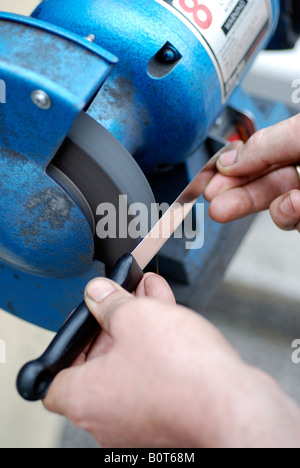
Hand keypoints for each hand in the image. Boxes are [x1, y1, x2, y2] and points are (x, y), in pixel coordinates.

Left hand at [44, 274, 299, 447]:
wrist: (234, 409)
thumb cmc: (182, 375)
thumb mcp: (135, 317)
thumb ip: (109, 303)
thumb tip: (98, 294)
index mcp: (86, 398)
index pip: (54, 377)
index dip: (68, 345)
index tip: (85, 321)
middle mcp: (108, 417)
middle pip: (99, 362)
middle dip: (115, 319)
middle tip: (126, 294)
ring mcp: (139, 421)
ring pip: (131, 364)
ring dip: (140, 327)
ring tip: (152, 293)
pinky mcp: (169, 417)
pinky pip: (155, 375)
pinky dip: (158, 346)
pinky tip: (170, 315)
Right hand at [204, 114, 299, 230]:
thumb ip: (266, 144)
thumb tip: (229, 161)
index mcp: (299, 142)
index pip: (263, 157)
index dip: (236, 170)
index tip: (214, 184)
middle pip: (267, 186)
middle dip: (240, 199)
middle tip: (218, 208)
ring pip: (282, 212)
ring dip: (278, 212)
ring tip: (284, 205)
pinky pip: (297, 225)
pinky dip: (291, 218)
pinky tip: (296, 207)